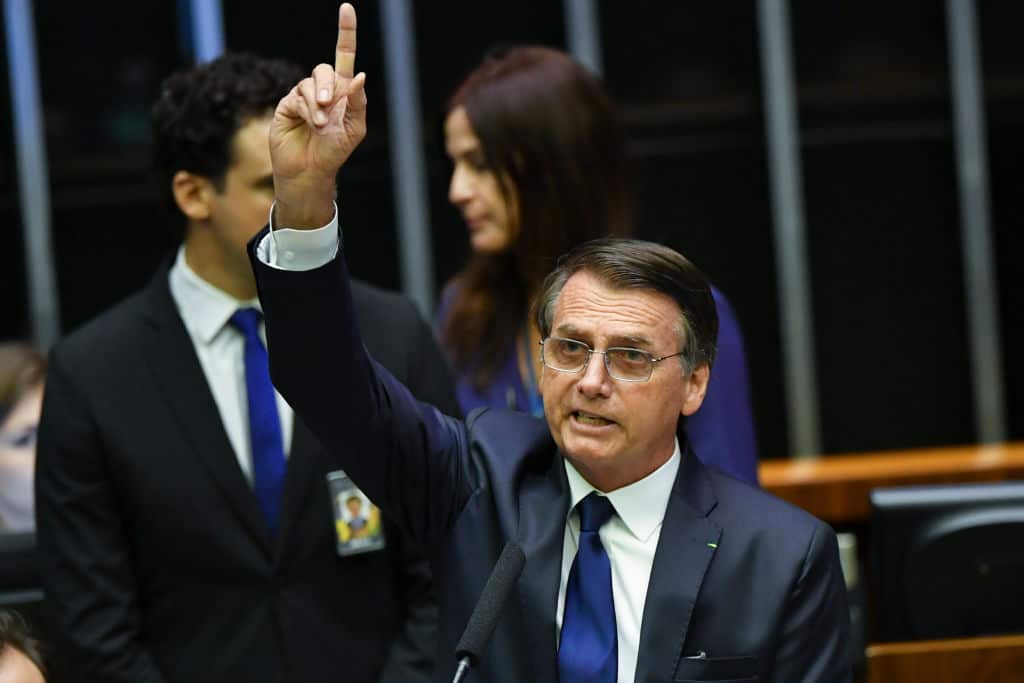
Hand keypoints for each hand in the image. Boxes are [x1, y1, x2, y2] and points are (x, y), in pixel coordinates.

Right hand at [270, 3, 366, 226]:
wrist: (311, 171)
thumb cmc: (335, 152)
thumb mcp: (355, 129)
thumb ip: (358, 102)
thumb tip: (359, 75)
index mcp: (343, 92)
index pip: (344, 55)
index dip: (346, 32)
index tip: (346, 8)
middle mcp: (323, 90)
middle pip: (324, 69)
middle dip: (328, 86)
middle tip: (329, 107)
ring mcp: (303, 96)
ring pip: (310, 84)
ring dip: (317, 104)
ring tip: (319, 125)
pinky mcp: (287, 105)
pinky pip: (297, 96)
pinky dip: (306, 109)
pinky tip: (310, 123)